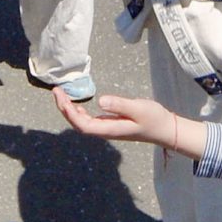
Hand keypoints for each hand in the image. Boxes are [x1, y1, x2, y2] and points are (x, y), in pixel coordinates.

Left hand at [54, 88, 182, 147]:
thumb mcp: (139, 108)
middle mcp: (106, 131)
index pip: (82, 125)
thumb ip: (120, 105)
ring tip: (62, 95)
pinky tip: (76, 105)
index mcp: (110, 129)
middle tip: (56, 91)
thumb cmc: (154, 118)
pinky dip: (79, 112)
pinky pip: (89, 121)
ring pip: (82, 123)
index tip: (61, 96)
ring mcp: (108, 129)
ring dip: (70, 110)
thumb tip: (100, 101)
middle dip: (64, 109)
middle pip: (78, 124)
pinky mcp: (111, 125)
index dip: (69, 112)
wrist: (165, 129)